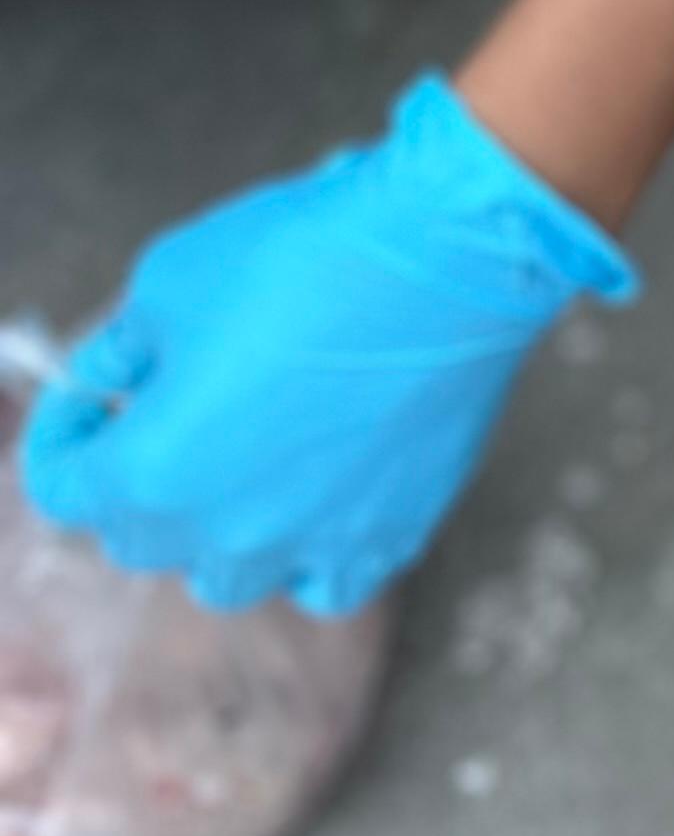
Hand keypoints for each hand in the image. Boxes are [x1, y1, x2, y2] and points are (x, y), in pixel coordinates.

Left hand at [18, 78, 634, 614]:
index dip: (66, 434)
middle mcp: (224, 531)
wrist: (447, 255)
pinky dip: (310, 553)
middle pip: (141, 537)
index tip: (89, 399)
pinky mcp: (389, 535)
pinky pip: (327, 580)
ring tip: (246, 465)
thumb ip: (122, 348)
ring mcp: (311, 544)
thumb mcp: (172, 278)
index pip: (63, 488)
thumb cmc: (307, 257)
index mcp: (151, 470)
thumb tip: (109, 376)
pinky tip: (317, 498)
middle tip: (169, 414)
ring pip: (230, 575)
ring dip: (220, 528)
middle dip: (137, 479)